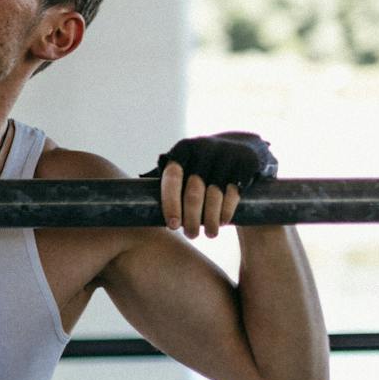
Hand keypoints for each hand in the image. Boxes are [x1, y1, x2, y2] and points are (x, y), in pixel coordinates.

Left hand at [142, 131, 277, 239]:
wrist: (242, 144)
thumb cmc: (202, 161)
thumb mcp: (185, 161)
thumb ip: (166, 177)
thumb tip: (134, 200)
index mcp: (183, 149)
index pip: (171, 178)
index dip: (170, 204)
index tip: (172, 226)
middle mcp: (203, 150)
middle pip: (193, 192)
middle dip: (191, 219)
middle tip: (191, 235)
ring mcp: (226, 156)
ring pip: (214, 196)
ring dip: (210, 220)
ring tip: (209, 234)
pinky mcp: (244, 164)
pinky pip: (233, 194)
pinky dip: (226, 211)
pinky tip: (223, 222)